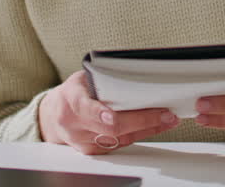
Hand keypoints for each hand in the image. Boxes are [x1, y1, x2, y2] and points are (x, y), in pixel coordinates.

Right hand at [39, 71, 180, 154]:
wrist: (55, 115)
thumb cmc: (74, 92)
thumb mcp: (82, 79)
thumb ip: (103, 80)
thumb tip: (137, 74)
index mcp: (71, 100)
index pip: (85, 109)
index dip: (99, 114)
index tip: (112, 116)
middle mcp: (75, 124)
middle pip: (111, 128)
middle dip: (141, 121)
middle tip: (165, 113)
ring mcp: (84, 141)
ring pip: (121, 138)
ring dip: (148, 128)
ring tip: (169, 117)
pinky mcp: (94, 151)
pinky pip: (123, 143)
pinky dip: (142, 133)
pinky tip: (157, 125)